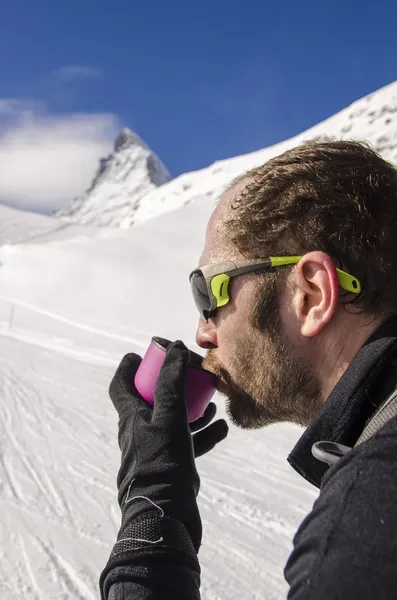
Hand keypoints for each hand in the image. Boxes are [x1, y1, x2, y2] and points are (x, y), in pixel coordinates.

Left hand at [108, 341, 226, 554]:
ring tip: (211, 403)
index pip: (121, 385)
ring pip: (174, 421)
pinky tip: (222, 429)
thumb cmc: (162, 464)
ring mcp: (156, 451)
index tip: (144, 354)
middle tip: (189, 376)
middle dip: (172, 385)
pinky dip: (203, 434)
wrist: (166, 517)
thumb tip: (173, 347)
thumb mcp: (168, 415)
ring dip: (192, 410)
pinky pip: (188, 444)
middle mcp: (140, 433)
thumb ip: (171, 381)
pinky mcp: (171, 468)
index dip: (129, 367)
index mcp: (131, 418)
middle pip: (153, 400)